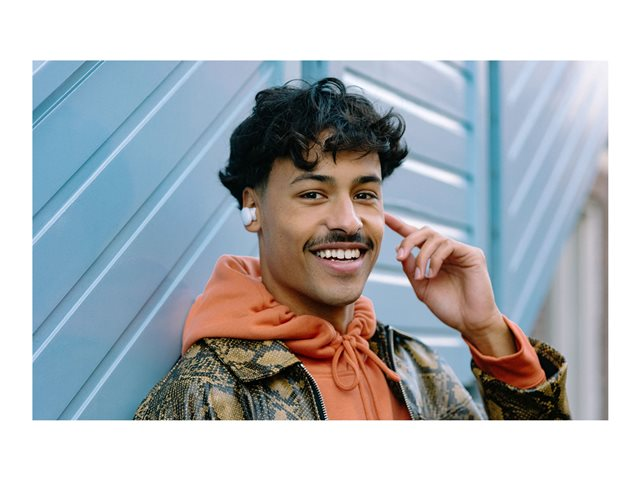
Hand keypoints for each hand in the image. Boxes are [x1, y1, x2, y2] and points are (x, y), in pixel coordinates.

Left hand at [385, 212, 515, 355]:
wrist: (469, 322)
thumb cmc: (448, 307)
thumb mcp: (422, 288)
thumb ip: (411, 269)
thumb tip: (400, 252)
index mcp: (434, 258)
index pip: (416, 237)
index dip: (399, 225)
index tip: (384, 216)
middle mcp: (447, 251)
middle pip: (424, 231)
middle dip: (408, 241)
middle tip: (399, 256)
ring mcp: (460, 251)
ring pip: (434, 237)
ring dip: (422, 256)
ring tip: (421, 276)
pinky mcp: (473, 254)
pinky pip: (448, 245)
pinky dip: (435, 259)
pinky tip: (433, 274)